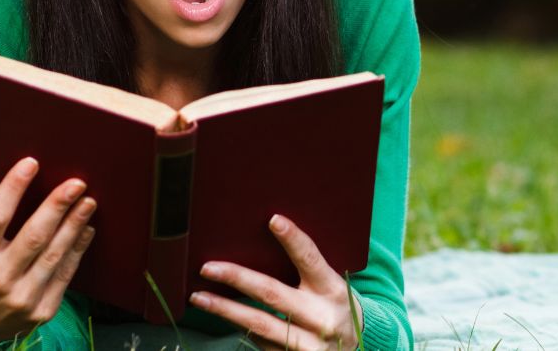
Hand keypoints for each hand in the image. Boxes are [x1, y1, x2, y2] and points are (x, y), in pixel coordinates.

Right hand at [0, 157, 97, 340]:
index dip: (13, 188)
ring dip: (74, 226)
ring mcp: (21, 297)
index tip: (31, 163)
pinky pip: (64, 276)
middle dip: (57, 206)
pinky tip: (87, 229)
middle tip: (77, 182)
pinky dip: (78, 250)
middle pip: (33, 236)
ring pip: (54, 256)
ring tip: (88, 201)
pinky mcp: (41, 310)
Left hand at [188, 214, 363, 350]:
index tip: (273, 219)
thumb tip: (268, 235)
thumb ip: (308, 270)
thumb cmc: (336, 308)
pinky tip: (225, 317)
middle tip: (207, 267)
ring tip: (200, 297)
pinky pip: (262, 343)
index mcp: (333, 291)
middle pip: (272, 293)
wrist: (358, 349)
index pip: (311, 259)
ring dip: (225, 310)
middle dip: (236, 278)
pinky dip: (241, 329)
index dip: (293, 239)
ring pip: (259, 324)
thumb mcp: (331, 287)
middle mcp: (322, 318)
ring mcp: (309, 344)